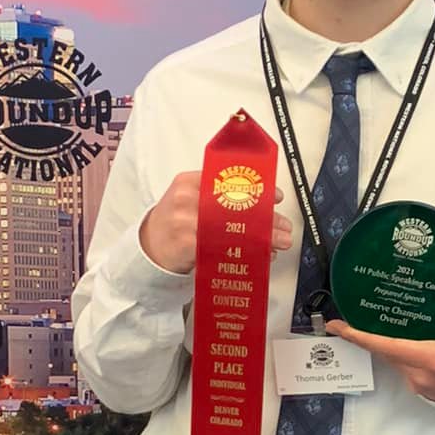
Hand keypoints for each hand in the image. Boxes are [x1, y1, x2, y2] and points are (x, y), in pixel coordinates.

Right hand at [139, 170, 292, 273]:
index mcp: (188, 181)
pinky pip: (222, 248)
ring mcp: (185, 221)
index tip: (277, 197)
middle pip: (234, 205)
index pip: (227, 179)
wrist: (149, 248)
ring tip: (280, 243)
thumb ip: (217, 195)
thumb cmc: (174, 223)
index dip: (255, 189)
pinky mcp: (187, 244)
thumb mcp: (189, 199)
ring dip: (261, 237)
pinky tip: (259, 256)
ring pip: (232, 228)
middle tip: (284, 226)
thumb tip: (264, 203)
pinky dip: (244, 253)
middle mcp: (186, 198)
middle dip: (265, 218)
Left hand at [326, 265, 434, 402]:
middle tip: (340, 320)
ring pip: (388, 358)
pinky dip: (389, 350)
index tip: (340, 327)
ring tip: (357, 324)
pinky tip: (382, 335)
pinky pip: (396, 364)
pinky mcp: (415, 384)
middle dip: (360, 337)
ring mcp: (415, 382)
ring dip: (375, 342)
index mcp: (433, 359)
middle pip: (383, 351)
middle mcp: (418, 374)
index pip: (389, 347)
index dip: (362, 337)